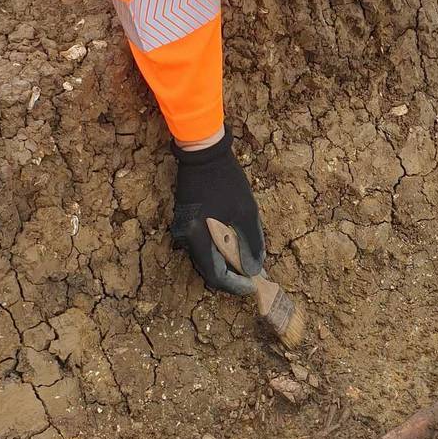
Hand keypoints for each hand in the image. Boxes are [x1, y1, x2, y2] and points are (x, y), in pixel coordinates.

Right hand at [170, 129, 264, 294]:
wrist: (202, 152)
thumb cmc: (226, 180)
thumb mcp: (246, 212)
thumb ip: (251, 243)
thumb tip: (255, 269)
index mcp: (198, 237)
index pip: (215, 276)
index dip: (235, 285)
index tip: (253, 286)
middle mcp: (185, 238)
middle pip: (208, 270)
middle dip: (232, 277)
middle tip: (254, 277)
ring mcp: (182, 230)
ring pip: (206, 259)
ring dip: (226, 264)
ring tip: (248, 263)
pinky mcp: (184, 222)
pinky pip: (202, 246)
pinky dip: (219, 251)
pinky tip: (235, 248)